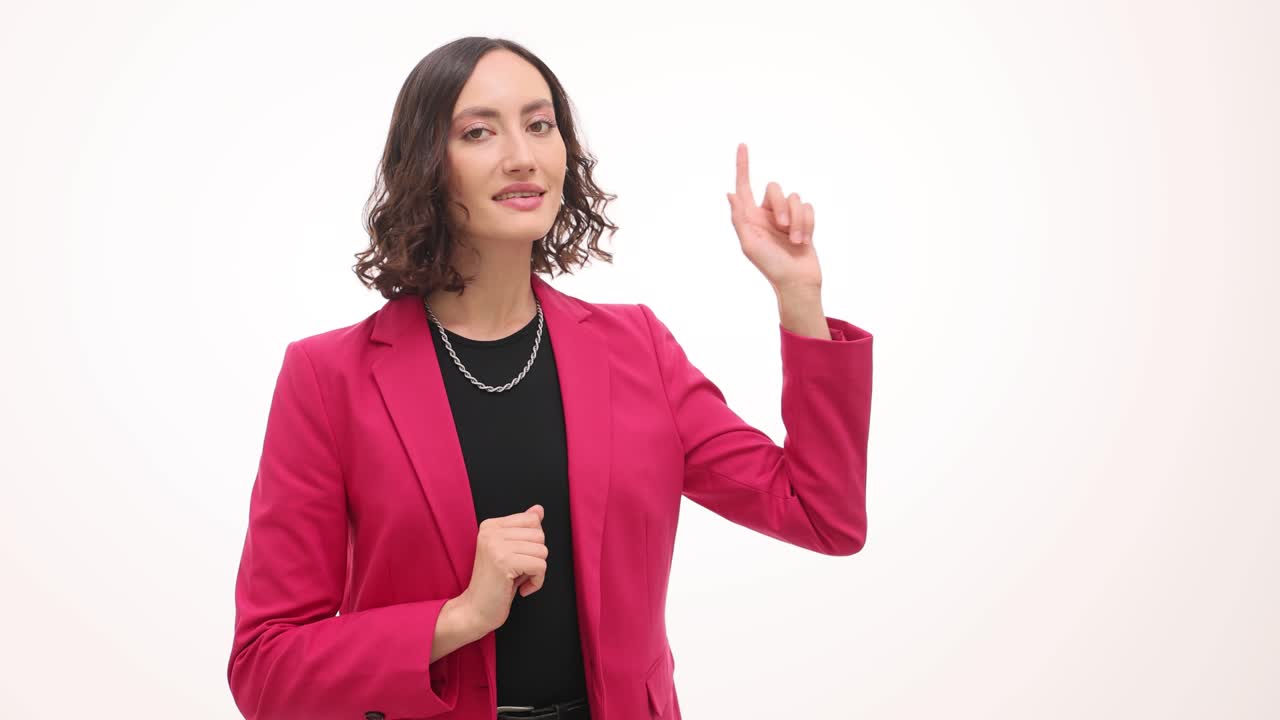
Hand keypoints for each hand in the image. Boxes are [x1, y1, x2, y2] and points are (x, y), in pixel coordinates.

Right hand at [458, 504, 547, 632]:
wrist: (474, 611)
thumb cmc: (494, 584)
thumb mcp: (510, 551)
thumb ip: (523, 529)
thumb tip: (539, 509)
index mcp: (491, 525)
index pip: (532, 520)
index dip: (533, 543)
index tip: (519, 558)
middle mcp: (491, 531)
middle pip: (540, 535)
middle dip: (536, 557)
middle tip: (518, 572)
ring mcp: (496, 545)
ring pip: (542, 551)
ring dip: (537, 572)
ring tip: (517, 580)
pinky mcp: (503, 562)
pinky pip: (540, 566)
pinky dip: (537, 582)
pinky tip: (521, 589)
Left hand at [725, 142, 822, 292]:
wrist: (797, 282)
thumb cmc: (770, 266)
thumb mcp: (749, 244)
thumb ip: (740, 218)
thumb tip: (729, 193)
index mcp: (750, 217)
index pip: (744, 186)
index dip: (742, 166)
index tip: (742, 145)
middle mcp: (767, 214)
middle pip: (775, 188)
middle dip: (782, 207)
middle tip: (782, 229)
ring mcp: (787, 217)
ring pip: (795, 198)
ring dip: (797, 221)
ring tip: (795, 241)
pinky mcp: (804, 221)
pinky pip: (808, 207)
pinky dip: (808, 223)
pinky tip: (804, 240)